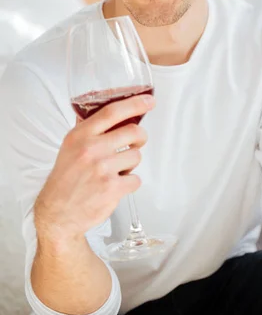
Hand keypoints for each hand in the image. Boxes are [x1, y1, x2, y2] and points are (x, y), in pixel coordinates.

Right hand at [34, 94, 154, 240]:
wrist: (58, 212)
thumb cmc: (66, 177)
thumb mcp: (71, 146)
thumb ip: (91, 129)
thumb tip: (116, 112)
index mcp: (81, 135)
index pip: (113, 112)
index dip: (135, 104)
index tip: (149, 101)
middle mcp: (91, 149)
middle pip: (134, 132)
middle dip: (140, 137)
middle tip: (136, 142)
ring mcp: (102, 169)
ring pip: (136, 156)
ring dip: (131, 163)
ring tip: (116, 169)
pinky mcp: (112, 188)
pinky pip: (136, 179)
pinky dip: (129, 183)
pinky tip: (115, 185)